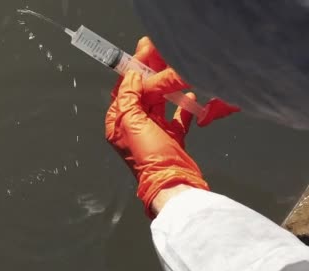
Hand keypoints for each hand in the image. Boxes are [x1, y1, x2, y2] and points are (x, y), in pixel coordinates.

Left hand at [105, 38, 208, 217]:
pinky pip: (177, 116)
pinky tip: (190, 95)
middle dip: (151, 73)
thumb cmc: (149, 156)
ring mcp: (154, 132)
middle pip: (142, 93)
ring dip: (168, 86)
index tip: (143, 50)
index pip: (123, 89)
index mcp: (118, 123)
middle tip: (161, 52)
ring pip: (160, 102)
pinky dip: (183, 106)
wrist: (173, 182)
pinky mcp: (172, 137)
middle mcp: (134, 126)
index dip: (133, 69)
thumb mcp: (132, 122)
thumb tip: (132, 75)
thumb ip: (129, 97)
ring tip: (176, 67)